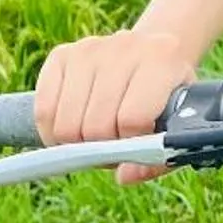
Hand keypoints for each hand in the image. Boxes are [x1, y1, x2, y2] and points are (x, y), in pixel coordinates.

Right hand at [33, 27, 200, 185]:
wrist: (155, 52)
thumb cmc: (167, 96)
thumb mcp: (179, 123)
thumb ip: (160, 156)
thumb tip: (124, 176)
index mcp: (162, 57)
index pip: (131, 119)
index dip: (131, 144)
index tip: (137, 142)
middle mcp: (124, 46)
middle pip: (95, 126)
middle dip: (103, 148)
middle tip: (116, 143)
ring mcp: (89, 48)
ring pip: (65, 124)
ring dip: (77, 144)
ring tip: (97, 136)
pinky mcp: (61, 55)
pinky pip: (43, 111)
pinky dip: (52, 134)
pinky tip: (73, 131)